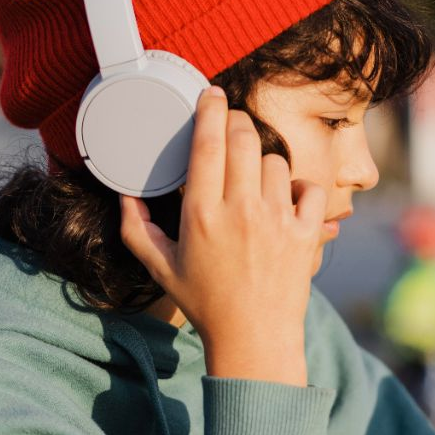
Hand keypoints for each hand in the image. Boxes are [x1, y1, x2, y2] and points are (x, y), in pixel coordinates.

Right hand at [119, 86, 324, 386]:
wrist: (255, 339)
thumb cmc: (205, 303)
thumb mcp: (161, 267)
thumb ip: (137, 227)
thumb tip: (125, 194)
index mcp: (201, 215)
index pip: (208, 144)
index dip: (210, 111)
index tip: (211, 95)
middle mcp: (241, 211)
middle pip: (244, 139)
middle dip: (237, 123)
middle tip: (231, 125)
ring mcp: (278, 220)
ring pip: (275, 161)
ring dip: (263, 161)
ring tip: (254, 177)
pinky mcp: (306, 232)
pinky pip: (310, 188)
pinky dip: (300, 187)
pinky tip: (286, 197)